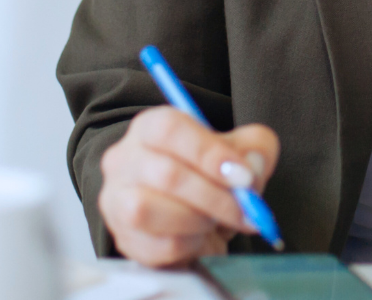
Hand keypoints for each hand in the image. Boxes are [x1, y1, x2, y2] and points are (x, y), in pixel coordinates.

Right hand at [98, 106, 280, 266]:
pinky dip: (189, 244)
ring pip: (148, 209)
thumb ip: (254, 148)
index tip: (243, 176)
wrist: (192, 219)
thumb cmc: (209, 178)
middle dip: (216, 197)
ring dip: (197, 220)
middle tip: (247, 210)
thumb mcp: (238, 152)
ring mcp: (117, 200)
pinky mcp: (126, 238)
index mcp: (150, 127)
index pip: (169, 129)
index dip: (209, 152)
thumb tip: (251, 168)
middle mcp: (125, 159)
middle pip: (166, 174)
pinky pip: (156, 244)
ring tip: (214, 221)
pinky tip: (198, 237)